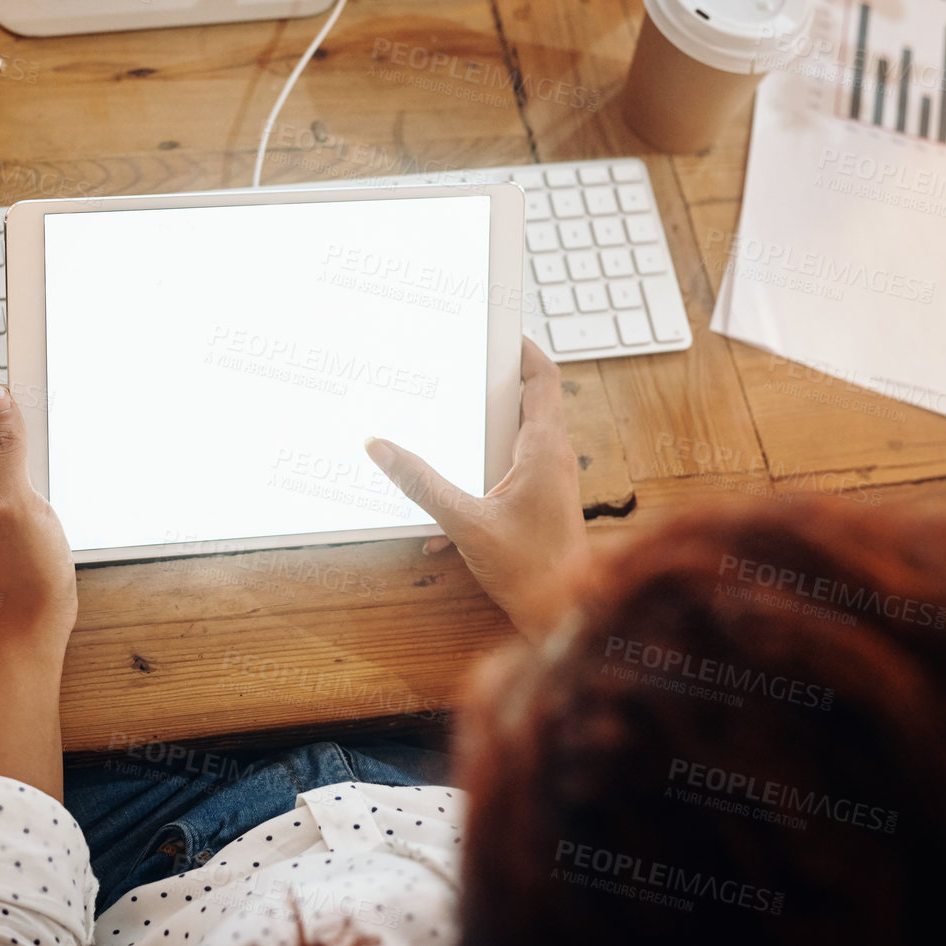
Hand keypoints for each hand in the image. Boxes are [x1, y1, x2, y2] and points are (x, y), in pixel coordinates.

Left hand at [0, 382, 77, 639]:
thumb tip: (0, 397)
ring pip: (3, 443)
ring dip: (28, 446)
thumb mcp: (18, 501)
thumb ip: (6, 445)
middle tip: (44, 453)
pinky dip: (31, 467)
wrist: (28, 624)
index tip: (37, 394)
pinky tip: (44, 491)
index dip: (9, 395)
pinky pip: (10, 467)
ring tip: (43, 480)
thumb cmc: (23, 573)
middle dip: (20, 421)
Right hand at [364, 339, 587, 641]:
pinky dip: (482, 473)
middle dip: (493, 383)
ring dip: (486, 429)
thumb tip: (380, 447)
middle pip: (529, 400)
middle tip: (461, 366)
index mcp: (543, 450)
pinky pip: (511, 471)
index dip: (522, 348)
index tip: (496, 330)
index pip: (542, 377)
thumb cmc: (532, 571)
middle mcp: (553, 459)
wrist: (566, 615)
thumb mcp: (464, 522)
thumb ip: (420, 483)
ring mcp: (550, 481)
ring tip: (449, 422)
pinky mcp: (541, 504)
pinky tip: (446, 510)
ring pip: (518, 436)